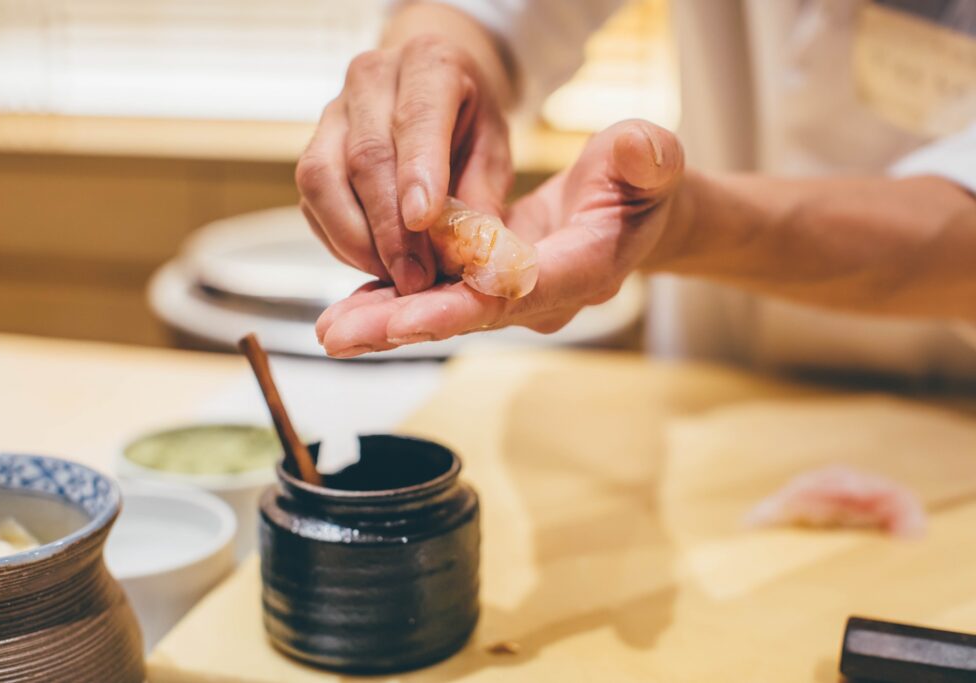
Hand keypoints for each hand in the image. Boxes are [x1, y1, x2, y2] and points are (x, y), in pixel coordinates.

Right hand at [296, 35, 512, 295]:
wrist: (431, 91)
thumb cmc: (467, 121)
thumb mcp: (494, 148)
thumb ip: (483, 195)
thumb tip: (468, 252)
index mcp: (430, 63)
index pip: (417, 117)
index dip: (417, 172)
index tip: (422, 221)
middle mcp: (372, 78)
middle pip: (366, 156)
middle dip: (389, 227)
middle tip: (415, 276)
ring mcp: (333, 112)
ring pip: (323, 178)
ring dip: (356, 239)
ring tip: (393, 274)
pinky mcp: (312, 149)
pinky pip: (311, 201)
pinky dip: (339, 241)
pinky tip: (372, 261)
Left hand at [315, 120, 685, 356]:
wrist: (631, 214)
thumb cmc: (641, 184)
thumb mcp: (653, 161)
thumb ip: (649, 159)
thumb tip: (641, 151)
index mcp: (581, 267)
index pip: (517, 290)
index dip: (462, 304)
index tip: (407, 318)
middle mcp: (541, 296)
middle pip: (465, 314)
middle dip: (402, 325)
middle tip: (341, 336)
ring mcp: (512, 298)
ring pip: (442, 313)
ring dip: (384, 324)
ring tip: (330, 332)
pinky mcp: (486, 287)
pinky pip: (435, 299)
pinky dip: (392, 306)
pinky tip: (348, 313)